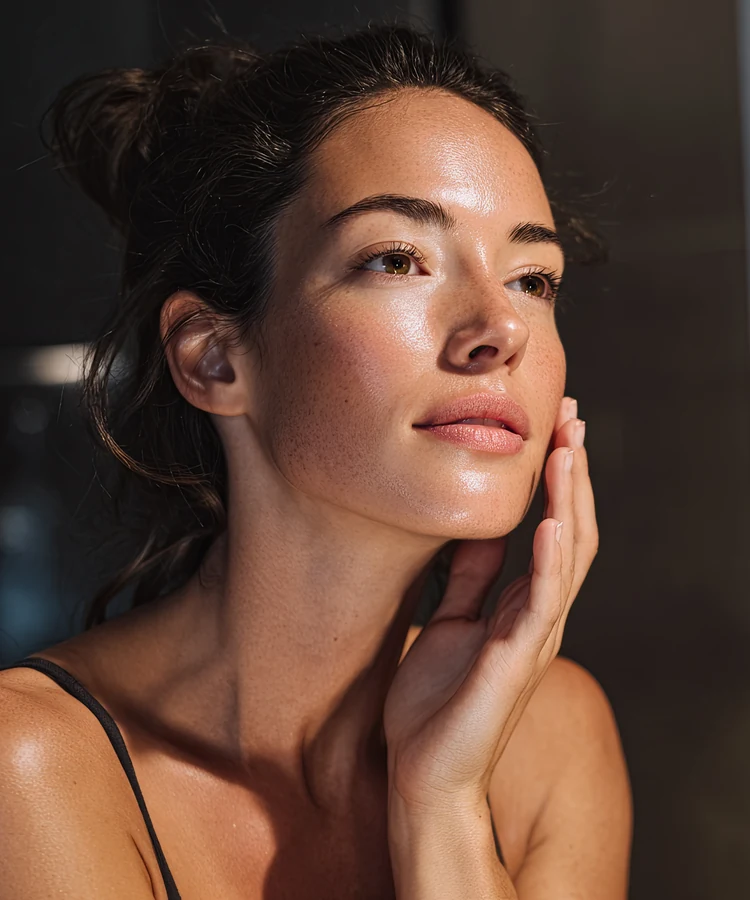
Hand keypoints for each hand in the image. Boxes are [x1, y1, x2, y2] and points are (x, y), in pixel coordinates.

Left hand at [383, 396, 596, 813]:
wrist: (423, 777)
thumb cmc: (434, 706)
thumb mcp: (449, 621)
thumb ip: (470, 579)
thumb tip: (479, 530)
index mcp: (520, 606)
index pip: (554, 529)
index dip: (557, 479)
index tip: (554, 427)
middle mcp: (537, 617)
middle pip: (572, 531)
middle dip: (573, 474)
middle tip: (573, 417)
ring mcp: (533, 639)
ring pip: (569, 558)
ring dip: (571, 500)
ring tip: (571, 449)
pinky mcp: (515, 663)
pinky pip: (542, 604)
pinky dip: (552, 561)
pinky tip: (554, 522)